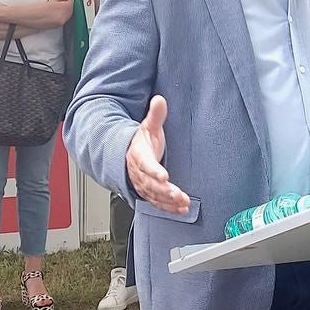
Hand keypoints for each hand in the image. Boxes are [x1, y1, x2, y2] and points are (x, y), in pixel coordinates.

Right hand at [126, 95, 189, 213]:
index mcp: (138, 155)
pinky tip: (181, 209)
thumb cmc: (140, 142)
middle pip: (150, 184)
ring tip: (182, 202)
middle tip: (177, 194)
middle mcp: (139, 173)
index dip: (153, 171)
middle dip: (164, 190)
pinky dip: (169, 207)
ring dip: (168, 201)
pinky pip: (157, 202)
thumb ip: (155, 115)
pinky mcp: (149, 193)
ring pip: (154, 195)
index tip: (163, 175)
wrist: (126, 155)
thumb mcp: (147, 126)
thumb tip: (159, 99)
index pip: (145, 164)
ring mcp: (143, 184)